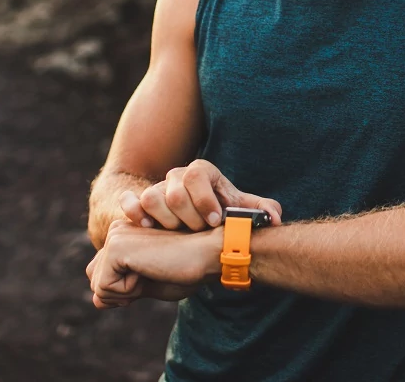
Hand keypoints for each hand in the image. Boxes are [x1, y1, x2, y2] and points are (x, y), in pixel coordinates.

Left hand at [87, 219, 221, 308]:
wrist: (208, 255)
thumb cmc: (187, 269)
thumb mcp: (149, 285)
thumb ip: (122, 290)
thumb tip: (96, 301)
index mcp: (123, 236)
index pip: (101, 274)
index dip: (124, 289)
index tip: (151, 275)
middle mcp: (116, 231)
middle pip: (95, 279)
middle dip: (121, 291)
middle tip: (153, 273)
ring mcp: (115, 236)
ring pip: (98, 286)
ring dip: (126, 291)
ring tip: (154, 269)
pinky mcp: (116, 247)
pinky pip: (105, 288)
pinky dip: (128, 291)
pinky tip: (151, 270)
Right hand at [120, 159, 282, 230]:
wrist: (193, 216)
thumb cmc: (220, 212)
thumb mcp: (240, 210)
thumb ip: (261, 211)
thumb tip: (275, 219)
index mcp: (202, 172)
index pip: (197, 175)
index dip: (205, 200)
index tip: (214, 221)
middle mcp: (177, 176)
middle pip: (174, 193)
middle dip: (189, 218)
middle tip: (198, 232)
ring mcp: (157, 188)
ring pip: (151, 198)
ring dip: (165, 220)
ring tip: (177, 233)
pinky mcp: (139, 203)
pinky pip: (130, 202)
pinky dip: (135, 214)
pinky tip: (147, 227)